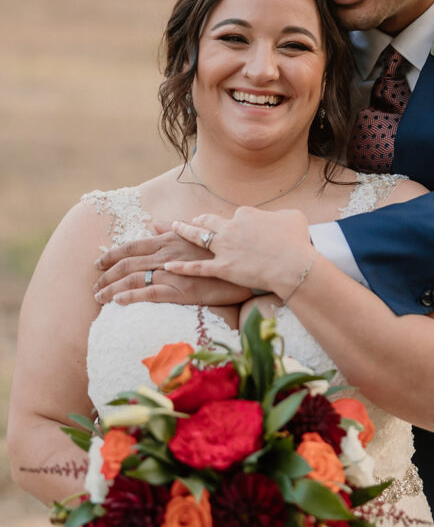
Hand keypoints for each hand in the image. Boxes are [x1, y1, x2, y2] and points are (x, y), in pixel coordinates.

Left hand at [93, 221, 251, 305]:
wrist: (245, 265)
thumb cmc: (223, 252)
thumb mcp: (198, 234)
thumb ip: (175, 229)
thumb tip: (157, 223)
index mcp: (169, 241)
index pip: (132, 246)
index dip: (112, 255)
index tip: (98, 263)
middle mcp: (166, 254)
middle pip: (126, 263)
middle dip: (106, 275)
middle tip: (94, 286)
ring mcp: (173, 271)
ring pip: (132, 278)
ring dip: (111, 288)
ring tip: (99, 297)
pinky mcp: (181, 289)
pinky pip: (149, 293)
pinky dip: (130, 297)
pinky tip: (117, 302)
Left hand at [167, 208, 315, 300]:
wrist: (293, 265)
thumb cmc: (297, 242)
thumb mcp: (293, 217)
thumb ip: (281, 215)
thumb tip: (279, 217)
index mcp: (246, 214)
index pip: (236, 215)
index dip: (237, 222)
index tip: (239, 228)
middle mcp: (230, 228)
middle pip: (210, 221)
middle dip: (201, 220)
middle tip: (194, 220)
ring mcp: (224, 248)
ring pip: (198, 237)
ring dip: (184, 231)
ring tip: (175, 227)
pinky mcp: (222, 268)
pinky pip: (197, 267)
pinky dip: (182, 267)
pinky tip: (169, 266)